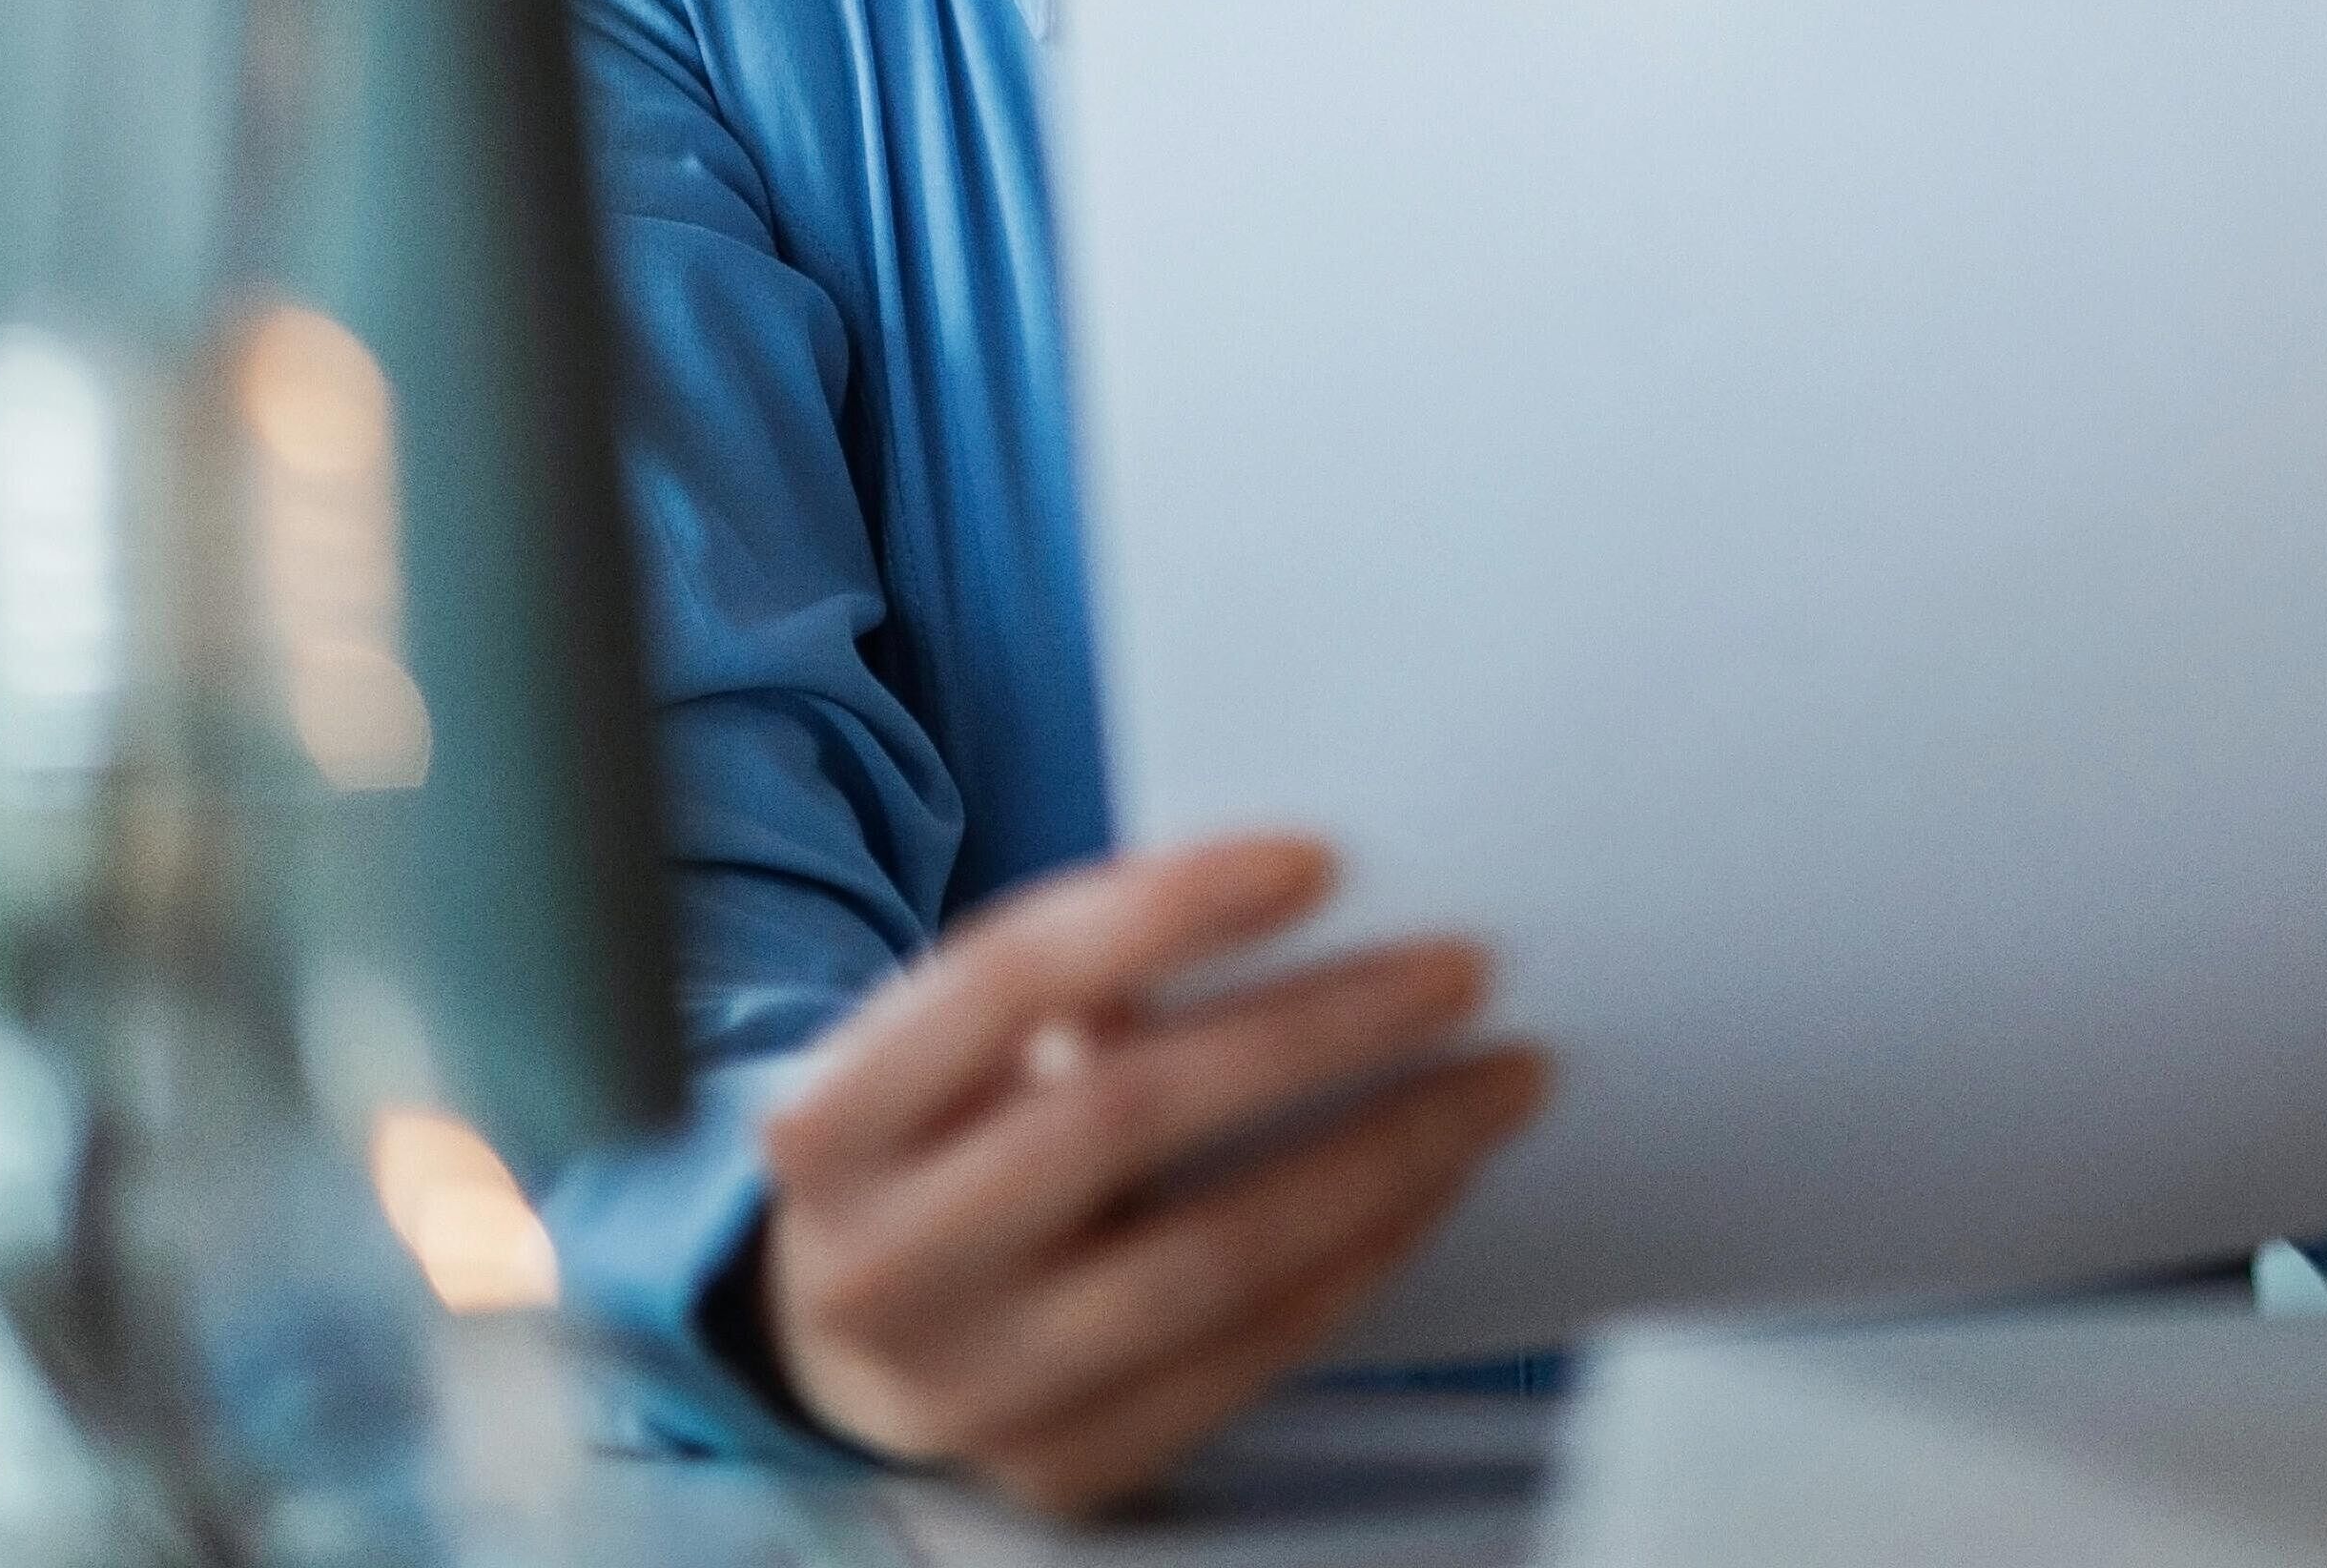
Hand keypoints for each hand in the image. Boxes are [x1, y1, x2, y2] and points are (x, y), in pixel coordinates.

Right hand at [756, 834, 1543, 1517]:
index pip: (1006, 980)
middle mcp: (878, 1265)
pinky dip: (1354, 1264)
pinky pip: (1239, 1361)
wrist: (856, 1337)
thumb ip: (1085, 988)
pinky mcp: (1058, 1468)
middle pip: (1122, 1114)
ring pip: (1204, 1259)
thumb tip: (1322, 910)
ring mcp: (964, 1387)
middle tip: (1463, 970)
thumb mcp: (961, 1056)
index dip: (1166, 909)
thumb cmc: (953, 1139)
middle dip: (1317, 1030)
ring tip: (1494, 1083)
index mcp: (833, 1121)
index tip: (1323, 859)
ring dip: (1379, 1160)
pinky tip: (1431, 1188)